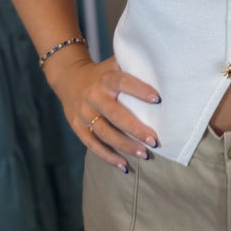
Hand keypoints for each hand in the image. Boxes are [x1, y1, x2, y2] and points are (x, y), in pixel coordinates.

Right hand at [49, 55, 160, 171]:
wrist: (69, 78)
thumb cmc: (102, 73)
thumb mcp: (113, 64)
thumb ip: (132, 65)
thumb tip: (161, 69)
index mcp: (106, 78)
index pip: (123, 82)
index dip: (140, 90)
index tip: (158, 99)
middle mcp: (94, 96)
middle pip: (115, 114)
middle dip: (135, 129)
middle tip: (154, 140)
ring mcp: (84, 113)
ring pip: (105, 133)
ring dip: (125, 146)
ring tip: (144, 154)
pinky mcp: (77, 127)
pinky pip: (93, 145)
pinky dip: (108, 157)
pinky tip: (124, 165)